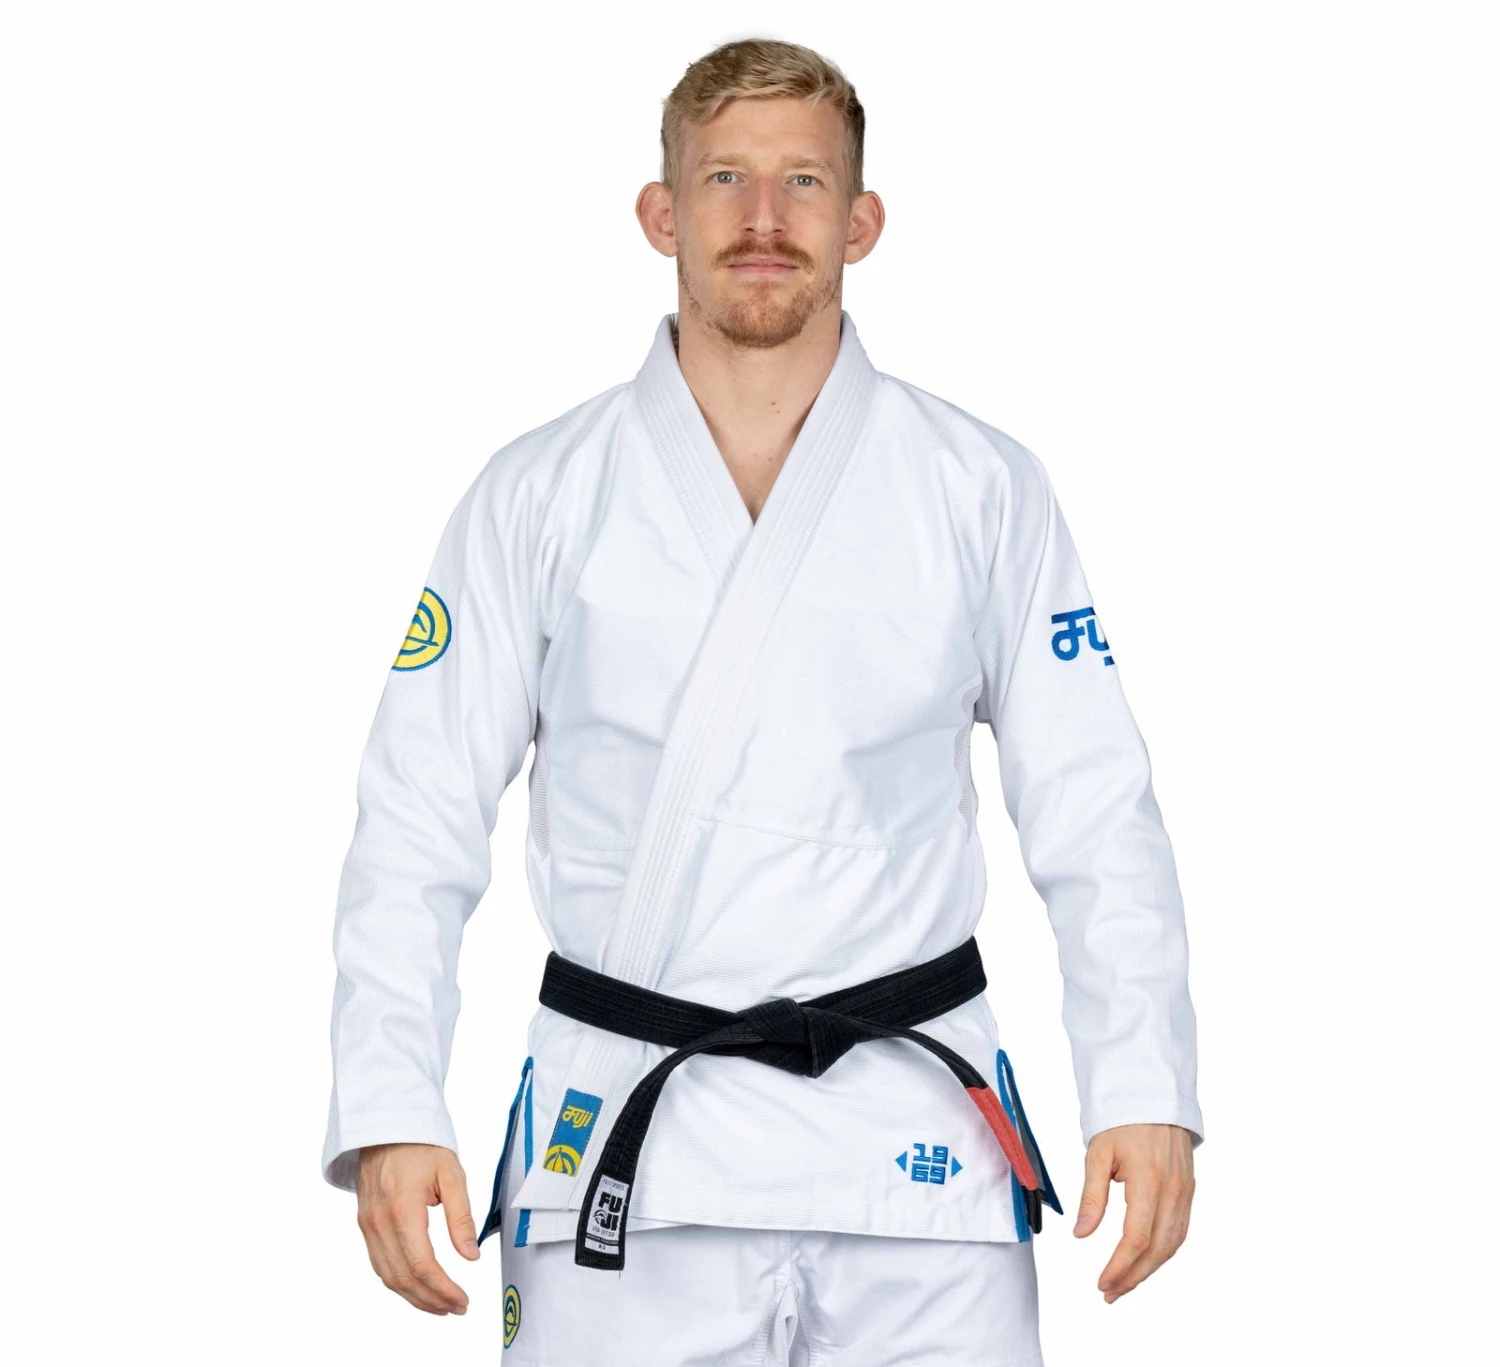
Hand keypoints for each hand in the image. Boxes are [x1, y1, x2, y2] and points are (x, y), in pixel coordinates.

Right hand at [355, 1142, 479, 1314]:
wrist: (387, 1124)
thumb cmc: (422, 1145)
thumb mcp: (452, 1174)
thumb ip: (461, 1217)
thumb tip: (471, 1256)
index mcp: (403, 1207)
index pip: (421, 1264)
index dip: (443, 1288)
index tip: (463, 1298)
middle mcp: (379, 1221)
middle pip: (404, 1278)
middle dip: (432, 1300)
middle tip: (458, 1307)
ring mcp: (368, 1225)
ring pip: (388, 1277)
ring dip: (415, 1297)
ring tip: (441, 1305)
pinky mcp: (365, 1225)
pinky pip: (380, 1264)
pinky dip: (399, 1283)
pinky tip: (418, 1287)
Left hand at [1073, 1122, 1194, 1302]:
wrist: (1153, 1096)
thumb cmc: (1122, 1122)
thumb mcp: (1098, 1154)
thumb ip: (1092, 1196)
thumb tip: (1082, 1234)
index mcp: (1149, 1181)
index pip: (1137, 1238)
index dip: (1120, 1266)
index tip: (1102, 1283)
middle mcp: (1174, 1192)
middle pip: (1158, 1250)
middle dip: (1133, 1276)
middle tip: (1110, 1293)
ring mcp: (1185, 1193)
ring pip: (1172, 1245)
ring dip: (1149, 1270)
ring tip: (1124, 1284)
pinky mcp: (1189, 1192)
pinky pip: (1179, 1231)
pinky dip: (1163, 1252)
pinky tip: (1146, 1261)